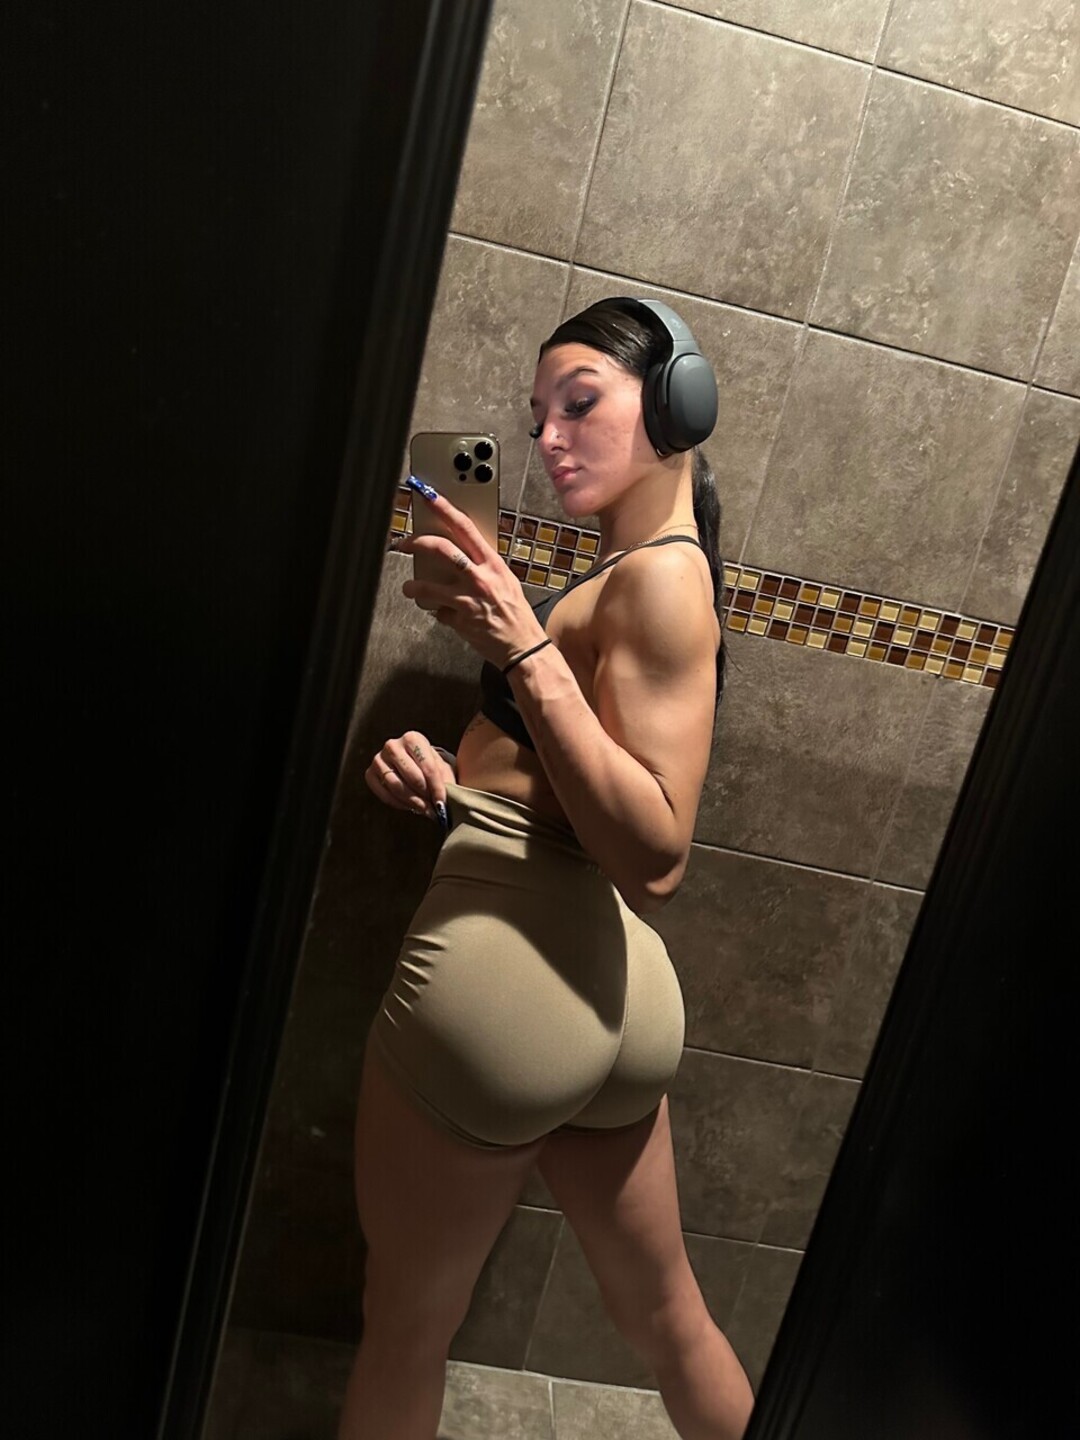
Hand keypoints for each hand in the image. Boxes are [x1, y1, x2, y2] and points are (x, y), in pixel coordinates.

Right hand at [365, 731, 455, 824]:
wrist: (410, 762)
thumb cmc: (428, 764)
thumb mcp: (440, 766)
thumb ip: (444, 780)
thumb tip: (443, 803)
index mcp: (413, 738)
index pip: (428, 767)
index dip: (437, 788)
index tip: (443, 803)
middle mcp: (392, 745)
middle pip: (411, 776)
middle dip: (425, 795)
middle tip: (434, 808)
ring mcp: (378, 759)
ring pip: (396, 786)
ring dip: (412, 801)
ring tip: (424, 809)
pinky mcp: (370, 773)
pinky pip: (384, 794)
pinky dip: (398, 804)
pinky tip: (410, 807)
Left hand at [394, 487, 546, 666]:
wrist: (524, 647)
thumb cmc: (516, 614)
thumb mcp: (505, 581)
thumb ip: (484, 566)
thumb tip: (461, 553)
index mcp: (493, 564)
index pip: (465, 528)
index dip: (444, 509)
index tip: (429, 496)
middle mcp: (480, 579)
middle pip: (442, 549)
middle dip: (417, 543)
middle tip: (405, 544)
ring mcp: (468, 600)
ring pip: (429, 585)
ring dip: (414, 586)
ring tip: (410, 588)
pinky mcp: (460, 621)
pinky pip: (438, 612)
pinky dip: (438, 612)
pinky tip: (443, 614)